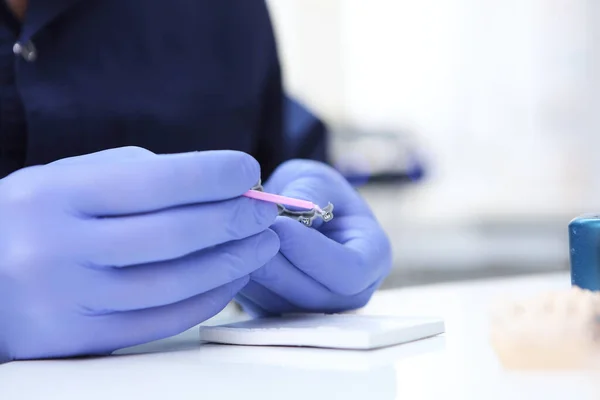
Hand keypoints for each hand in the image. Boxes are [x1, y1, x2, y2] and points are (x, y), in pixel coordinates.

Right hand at [0, 147, 279, 360]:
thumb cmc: (36, 216)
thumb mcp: (66, 177)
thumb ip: (136, 175)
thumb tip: (217, 184)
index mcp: (57, 194)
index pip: (155, 181)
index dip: (213, 174)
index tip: (250, 169)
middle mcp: (60, 248)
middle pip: (174, 235)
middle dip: (234, 219)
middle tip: (266, 210)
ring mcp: (70, 300)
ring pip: (175, 283)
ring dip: (233, 262)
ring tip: (263, 244)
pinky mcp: (80, 339)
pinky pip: (162, 321)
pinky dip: (209, 298)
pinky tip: (233, 277)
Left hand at [235, 160, 391, 315]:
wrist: (295, 211)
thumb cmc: (314, 191)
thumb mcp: (316, 179)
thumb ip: (309, 192)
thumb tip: (291, 212)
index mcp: (373, 257)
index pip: (350, 272)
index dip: (313, 253)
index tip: (281, 226)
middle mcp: (350, 293)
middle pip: (311, 295)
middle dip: (276, 262)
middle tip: (245, 229)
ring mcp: (316, 310)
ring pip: (279, 304)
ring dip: (254, 270)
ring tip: (236, 235)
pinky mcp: (281, 315)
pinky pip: (256, 306)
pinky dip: (240, 279)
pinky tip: (231, 250)